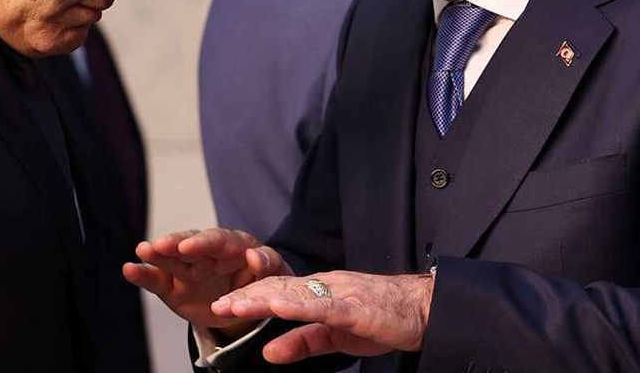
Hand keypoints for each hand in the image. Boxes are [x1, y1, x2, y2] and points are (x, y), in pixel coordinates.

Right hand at [123, 227, 293, 334]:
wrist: (248, 306)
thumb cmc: (265, 283)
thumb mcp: (276, 274)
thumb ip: (269, 264)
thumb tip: (255, 256)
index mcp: (234, 246)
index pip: (218, 240)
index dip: (204, 243)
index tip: (190, 247)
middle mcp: (207, 253)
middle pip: (190, 244)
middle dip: (176, 243)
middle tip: (160, 245)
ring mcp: (188, 269)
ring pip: (170, 258)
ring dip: (156, 254)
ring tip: (142, 250)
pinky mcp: (174, 288)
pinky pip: (157, 281)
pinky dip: (143, 275)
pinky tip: (129, 269)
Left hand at [210, 270, 434, 362]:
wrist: (423, 310)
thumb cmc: (380, 320)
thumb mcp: (333, 337)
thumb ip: (301, 342)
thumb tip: (267, 352)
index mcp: (319, 292)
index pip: (278, 293)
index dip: (249, 298)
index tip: (220, 306)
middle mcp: (325, 287)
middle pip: (280, 290)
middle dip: (247, 297)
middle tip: (217, 304)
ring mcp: (340, 294)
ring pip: (296, 294)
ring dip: (264, 298)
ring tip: (237, 304)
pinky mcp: (356, 308)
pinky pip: (324, 306)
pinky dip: (301, 305)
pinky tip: (280, 306)